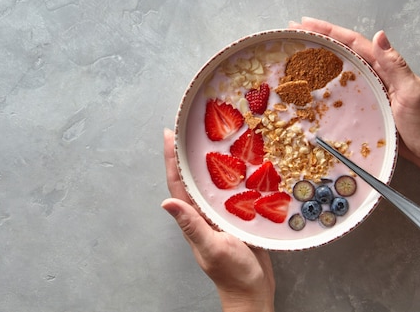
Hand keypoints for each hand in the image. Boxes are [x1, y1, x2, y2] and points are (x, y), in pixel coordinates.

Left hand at [161, 129, 275, 311]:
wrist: (254, 291)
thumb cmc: (232, 273)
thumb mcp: (211, 247)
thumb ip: (191, 225)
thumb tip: (166, 203)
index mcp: (194, 217)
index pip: (177, 183)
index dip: (172, 159)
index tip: (169, 135)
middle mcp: (204, 213)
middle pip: (192, 177)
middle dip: (188, 154)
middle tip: (190, 129)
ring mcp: (219, 215)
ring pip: (212, 182)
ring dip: (211, 162)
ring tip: (214, 139)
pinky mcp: (237, 217)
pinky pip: (232, 192)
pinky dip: (234, 177)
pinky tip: (243, 165)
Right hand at [289, 17, 419, 195]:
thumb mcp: (412, 92)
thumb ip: (396, 66)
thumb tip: (380, 36)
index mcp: (384, 68)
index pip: (353, 42)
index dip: (329, 31)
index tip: (306, 22)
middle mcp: (375, 75)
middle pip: (342, 52)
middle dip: (318, 40)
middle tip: (294, 33)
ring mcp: (369, 91)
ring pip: (339, 70)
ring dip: (318, 61)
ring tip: (296, 56)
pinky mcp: (365, 108)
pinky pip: (341, 92)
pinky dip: (325, 86)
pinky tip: (312, 88)